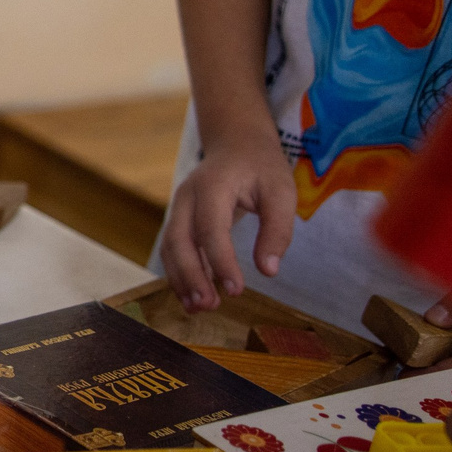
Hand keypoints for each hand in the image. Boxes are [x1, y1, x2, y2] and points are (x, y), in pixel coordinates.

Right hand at [160, 125, 294, 309]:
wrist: (235, 142)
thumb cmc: (261, 167)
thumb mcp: (282, 192)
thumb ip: (278, 230)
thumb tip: (268, 271)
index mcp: (213, 185)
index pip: (211, 228)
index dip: (220, 261)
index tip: (237, 291)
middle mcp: (187, 196)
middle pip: (179, 239)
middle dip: (190, 275)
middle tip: (209, 306)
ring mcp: (179, 207)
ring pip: (170, 247)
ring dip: (180, 279)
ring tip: (198, 308)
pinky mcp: (179, 219)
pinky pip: (172, 248)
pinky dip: (179, 273)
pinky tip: (192, 296)